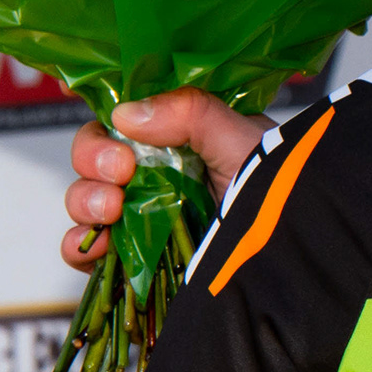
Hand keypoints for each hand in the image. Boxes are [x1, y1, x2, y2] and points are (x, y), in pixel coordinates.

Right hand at [62, 94, 272, 271]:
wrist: (291, 256)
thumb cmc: (279, 192)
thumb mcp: (244, 139)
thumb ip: (191, 113)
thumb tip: (125, 114)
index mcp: (185, 138)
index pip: (128, 117)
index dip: (105, 117)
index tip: (98, 117)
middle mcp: (161, 174)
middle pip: (96, 155)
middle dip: (93, 158)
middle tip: (120, 171)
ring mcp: (147, 216)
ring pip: (86, 199)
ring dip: (85, 200)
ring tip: (110, 210)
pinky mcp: (138, 258)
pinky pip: (87, 251)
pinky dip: (80, 247)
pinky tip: (97, 245)